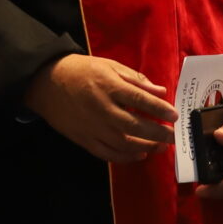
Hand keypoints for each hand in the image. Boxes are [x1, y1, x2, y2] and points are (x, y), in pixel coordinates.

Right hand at [27, 55, 176, 162]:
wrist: (47, 83)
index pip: (140, 99)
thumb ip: (135, 79)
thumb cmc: (82, 71)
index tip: (175, 116)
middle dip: (158, 133)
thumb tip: (160, 91)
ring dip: (146, 147)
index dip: (159, 109)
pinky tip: (139, 154)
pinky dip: (126, 157)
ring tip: (162, 146)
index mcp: (108, 86)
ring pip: (123, 143)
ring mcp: (92, 127)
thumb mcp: (109, 66)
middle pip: (135, 125)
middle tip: (174, 136)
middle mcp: (102, 109)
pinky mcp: (84, 140)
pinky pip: (108, 154)